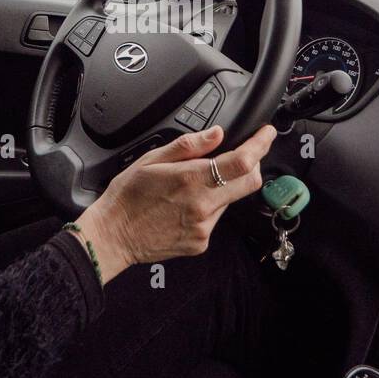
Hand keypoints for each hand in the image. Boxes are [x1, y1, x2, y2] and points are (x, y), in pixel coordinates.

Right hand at [73, 123, 276, 282]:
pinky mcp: (201, 243)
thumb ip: (188, 146)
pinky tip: (185, 207)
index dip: (260, 145)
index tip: (266, 134)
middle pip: (250, 182)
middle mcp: (202, 206)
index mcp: (191, 180)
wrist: (113, 236)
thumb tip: (216, 134)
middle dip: (252, 165)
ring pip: (231, 200)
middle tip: (238, 156)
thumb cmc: (127, 197)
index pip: (242, 161)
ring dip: (223, 188)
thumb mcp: (151, 160)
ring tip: (191, 188)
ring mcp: (204, 228)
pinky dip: (209, 208)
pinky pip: (215, 219)